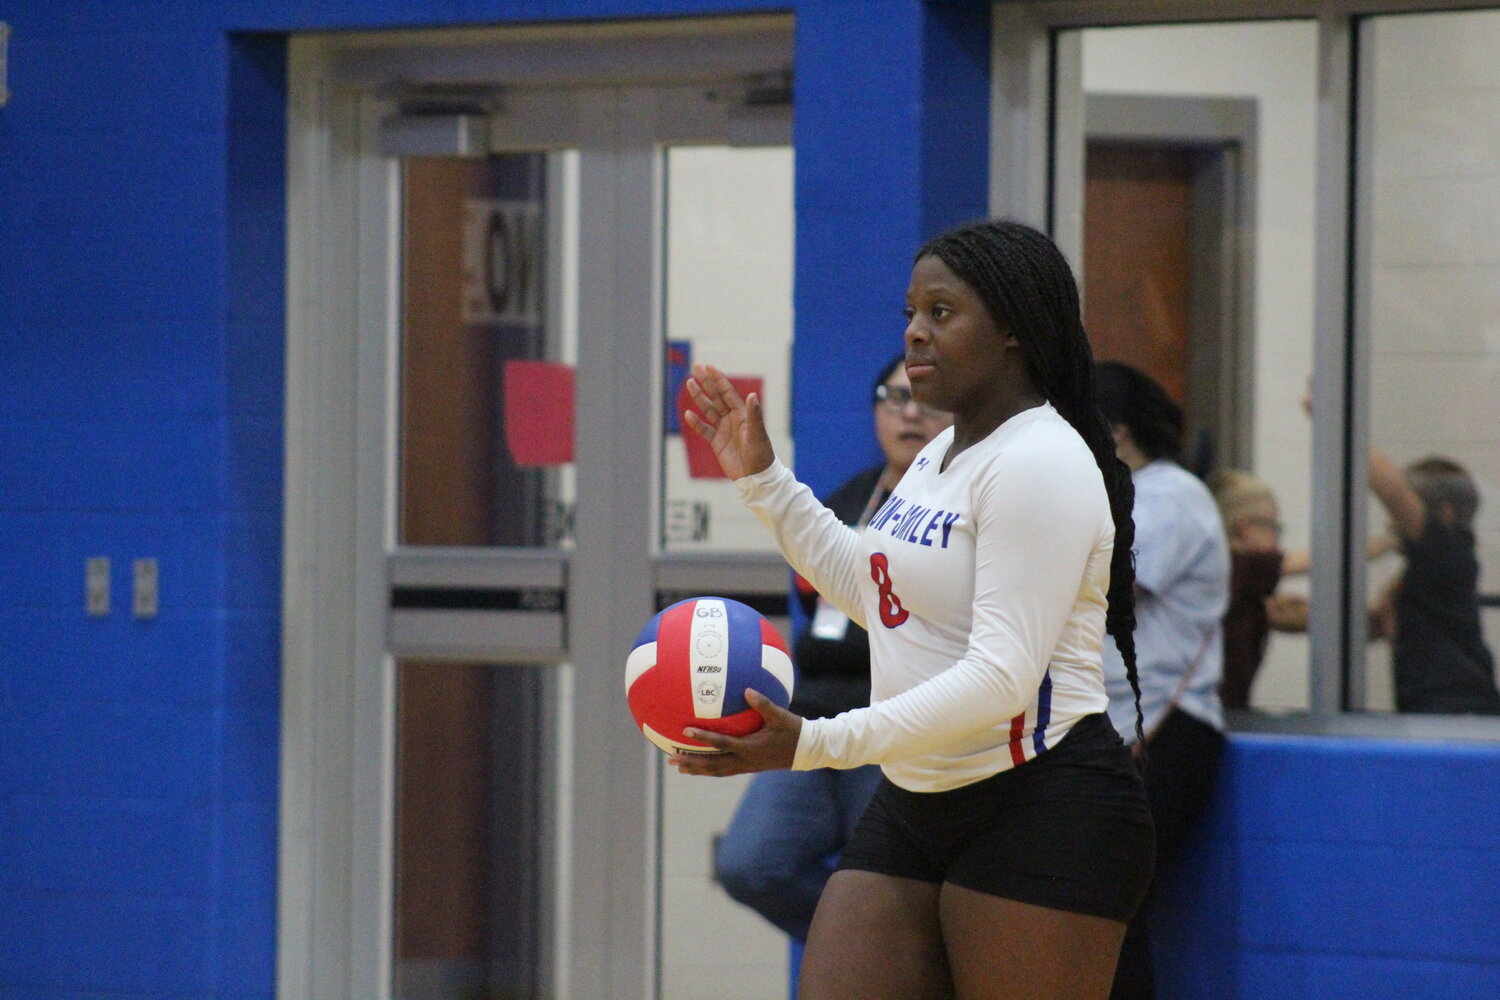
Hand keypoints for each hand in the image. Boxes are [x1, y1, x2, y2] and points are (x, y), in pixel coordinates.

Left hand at [667, 689, 802, 776]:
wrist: (807, 751)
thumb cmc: (794, 731)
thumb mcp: (781, 716)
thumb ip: (763, 704)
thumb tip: (746, 690)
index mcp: (750, 748)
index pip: (721, 744)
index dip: (703, 739)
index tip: (685, 733)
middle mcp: (745, 760)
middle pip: (713, 765)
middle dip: (692, 763)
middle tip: (672, 760)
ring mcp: (746, 766)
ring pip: (717, 771)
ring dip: (698, 769)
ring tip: (680, 767)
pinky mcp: (749, 767)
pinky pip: (724, 770)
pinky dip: (710, 769)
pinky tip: (701, 766)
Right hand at [683, 363, 775, 479]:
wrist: (755, 477)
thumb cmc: (761, 455)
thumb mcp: (757, 434)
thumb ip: (754, 415)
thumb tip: (752, 396)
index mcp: (743, 414)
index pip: (728, 392)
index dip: (718, 379)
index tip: (709, 366)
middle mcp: (732, 419)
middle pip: (716, 397)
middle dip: (706, 382)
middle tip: (696, 367)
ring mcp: (724, 430)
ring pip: (709, 410)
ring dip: (699, 397)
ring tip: (689, 383)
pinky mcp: (717, 443)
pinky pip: (704, 429)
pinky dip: (696, 422)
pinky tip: (688, 414)